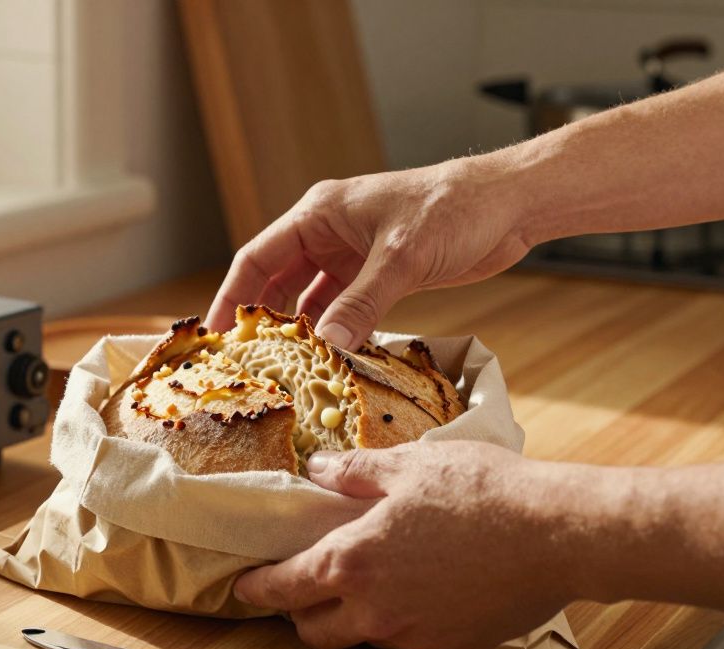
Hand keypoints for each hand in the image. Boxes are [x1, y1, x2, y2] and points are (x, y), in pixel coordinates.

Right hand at [205, 157, 529, 349]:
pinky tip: (329, 360)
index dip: (233, 296)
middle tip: (245, 361)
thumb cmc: (452, 208)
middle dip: (261, 319)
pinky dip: (336, 332)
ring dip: (300, 330)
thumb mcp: (401, 258)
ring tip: (283, 369)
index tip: (216, 335)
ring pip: (311, 299)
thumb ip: (362, 303)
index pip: (259, 258)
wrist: (507, 205)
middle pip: (278, 281)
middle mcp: (329, 234)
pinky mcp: (380, 275)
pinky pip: (344, 309)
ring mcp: (354, 256)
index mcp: (320, 214)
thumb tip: (328, 347)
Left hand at [233, 442, 576, 648]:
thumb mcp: (409, 464)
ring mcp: (413, 635)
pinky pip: (406, 641)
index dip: (258, 587)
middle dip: (298, 613)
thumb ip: (355, 470)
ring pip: (360, 639)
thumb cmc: (482, 492)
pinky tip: (415, 590)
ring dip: (349, 619)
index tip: (245, 585)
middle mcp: (374, 610)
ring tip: (363, 584)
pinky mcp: (449, 645)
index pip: (283, 587)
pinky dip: (396, 621)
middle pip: (313, 631)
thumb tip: (318, 469)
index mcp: (351, 563)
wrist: (558, 534)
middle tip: (302, 587)